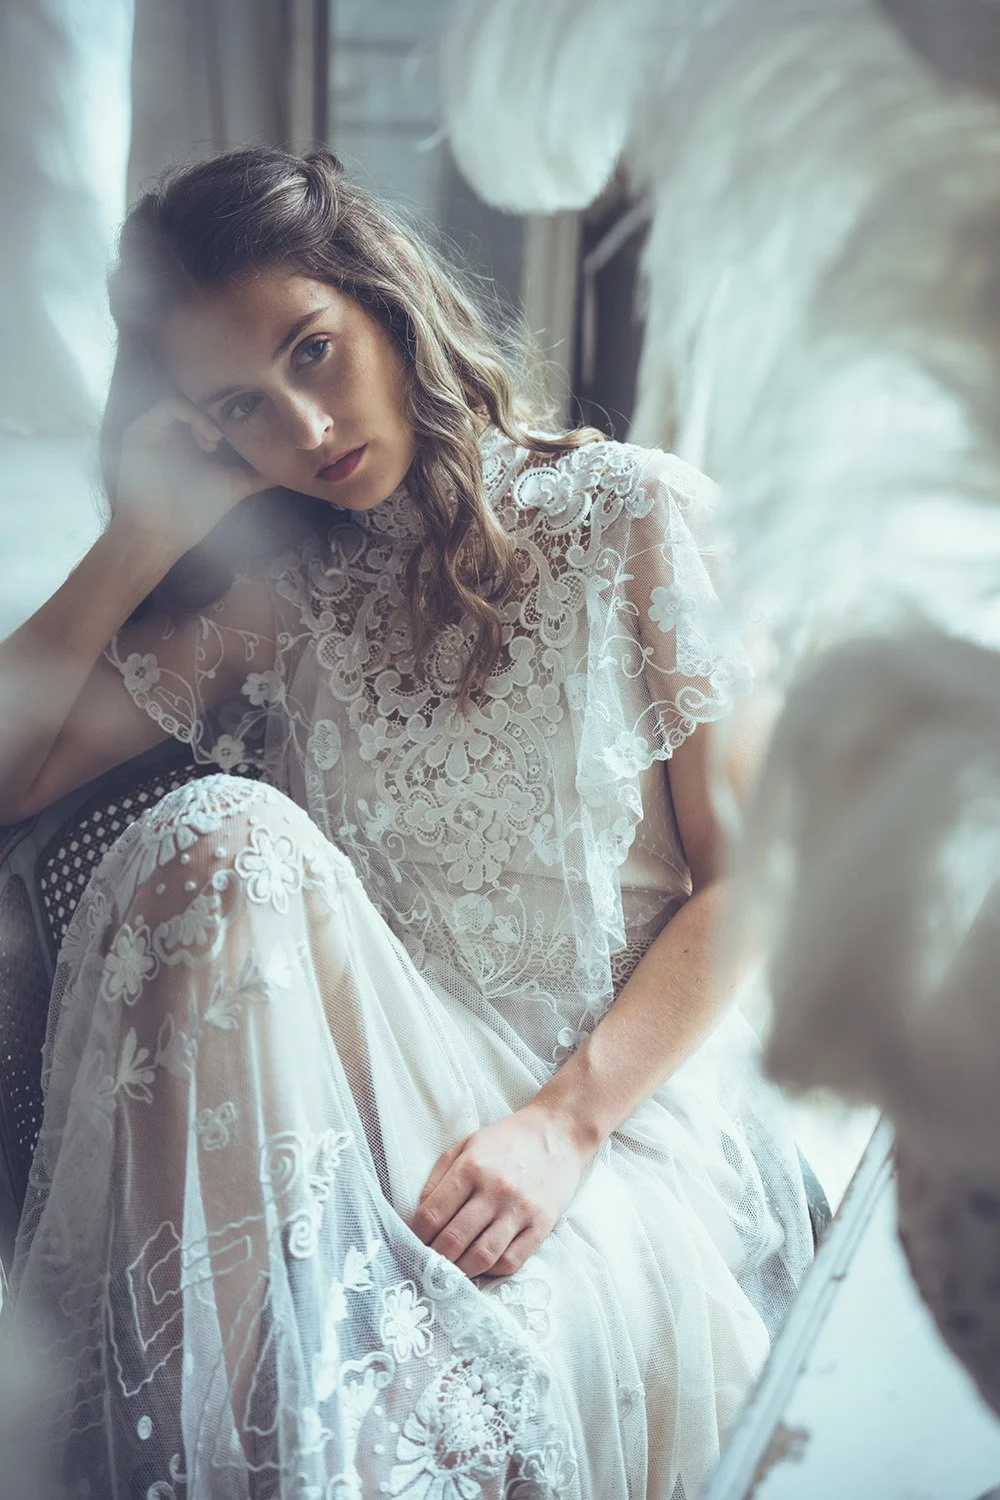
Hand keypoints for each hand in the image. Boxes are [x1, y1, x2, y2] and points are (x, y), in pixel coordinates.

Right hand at [115, 393, 269, 554]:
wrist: (164, 534)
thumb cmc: (195, 513)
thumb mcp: (234, 486)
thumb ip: (257, 474)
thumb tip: (286, 469)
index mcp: (191, 441)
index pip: (210, 410)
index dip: (230, 415)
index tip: (245, 435)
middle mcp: (172, 431)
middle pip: (197, 398)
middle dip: (218, 412)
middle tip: (229, 438)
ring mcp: (156, 429)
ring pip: (183, 396)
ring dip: (206, 414)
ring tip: (216, 441)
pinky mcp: (140, 431)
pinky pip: (166, 404)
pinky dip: (191, 414)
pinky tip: (207, 438)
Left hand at [410, 1104, 592, 1277]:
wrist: (557, 1133)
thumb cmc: (507, 1140)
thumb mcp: (466, 1146)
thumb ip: (438, 1178)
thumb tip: (420, 1215)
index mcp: (471, 1167)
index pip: (432, 1215)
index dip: (416, 1236)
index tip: (413, 1243)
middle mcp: (495, 1189)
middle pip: (453, 1240)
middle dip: (435, 1258)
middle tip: (429, 1263)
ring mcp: (520, 1209)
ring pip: (481, 1257)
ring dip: (460, 1271)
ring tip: (452, 1270)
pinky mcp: (542, 1225)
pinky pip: (512, 1261)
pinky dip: (492, 1271)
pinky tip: (483, 1265)